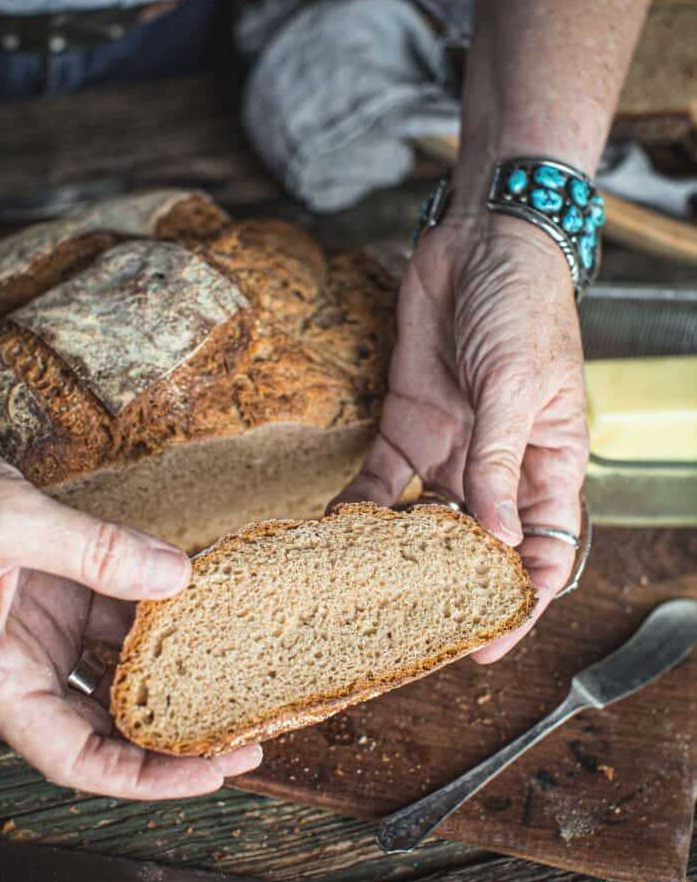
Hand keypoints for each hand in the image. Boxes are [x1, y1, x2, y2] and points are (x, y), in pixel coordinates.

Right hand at [0, 381, 261, 796]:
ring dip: (174, 682)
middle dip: (174, 742)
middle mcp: (17, 665)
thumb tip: (178, 576)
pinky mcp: (56, 596)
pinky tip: (200, 607)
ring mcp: (39, 632)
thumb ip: (93, 550)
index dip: (144, 776)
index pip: (74, 756)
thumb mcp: (7, 518)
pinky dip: (158, 618)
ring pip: (116, 676)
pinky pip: (116, 620)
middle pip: (104, 730)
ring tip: (237, 684)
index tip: (209, 773)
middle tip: (245, 741)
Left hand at [335, 208, 588, 660]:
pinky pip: (381, 477)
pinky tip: (334, 529)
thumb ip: (499, 459)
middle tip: (417, 632)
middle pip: (479, 545)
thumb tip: (496, 537)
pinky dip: (359, 505)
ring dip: (398, 555)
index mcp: (547, 461)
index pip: (543, 546)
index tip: (492, 637)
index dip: (522, 596)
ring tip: (364, 590)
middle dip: (452, 590)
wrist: (477, 244)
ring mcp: (451, 448)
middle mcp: (498, 465)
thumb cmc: (523, 304)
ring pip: (425, 520)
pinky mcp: (406, 424)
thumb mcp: (517, 383)